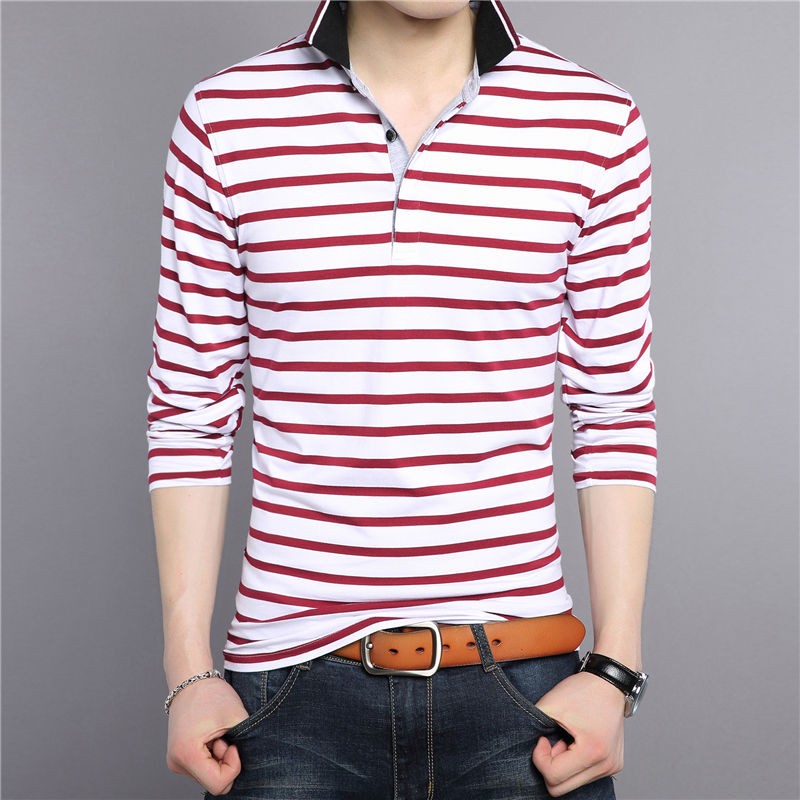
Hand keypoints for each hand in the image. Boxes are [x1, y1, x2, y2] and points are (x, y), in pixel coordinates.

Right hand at [166, 676, 249, 795]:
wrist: (191, 680)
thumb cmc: (211, 694)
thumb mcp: (236, 716)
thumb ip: (247, 741)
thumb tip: (254, 762)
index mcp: (187, 755)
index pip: (218, 785)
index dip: (233, 766)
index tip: (234, 743)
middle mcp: (176, 763)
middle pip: (213, 782)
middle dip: (226, 762)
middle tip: (225, 736)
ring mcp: (176, 762)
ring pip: (209, 776)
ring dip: (220, 758)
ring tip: (217, 733)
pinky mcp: (179, 758)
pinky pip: (204, 768)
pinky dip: (213, 756)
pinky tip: (212, 736)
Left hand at [531, 671, 626, 795]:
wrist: (609, 682)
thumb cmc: (582, 690)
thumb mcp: (551, 704)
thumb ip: (533, 724)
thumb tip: (522, 744)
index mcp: (593, 752)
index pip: (553, 777)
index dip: (540, 758)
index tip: (542, 737)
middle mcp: (606, 765)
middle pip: (562, 789)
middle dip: (550, 765)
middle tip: (553, 740)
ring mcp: (611, 767)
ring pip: (572, 784)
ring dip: (563, 764)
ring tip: (566, 738)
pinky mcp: (613, 765)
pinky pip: (584, 776)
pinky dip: (574, 763)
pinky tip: (576, 742)